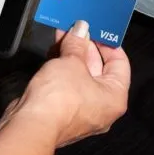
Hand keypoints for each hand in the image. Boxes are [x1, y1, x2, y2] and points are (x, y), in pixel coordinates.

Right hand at [0, 20, 130, 147]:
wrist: (32, 125)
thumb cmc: (59, 102)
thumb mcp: (72, 61)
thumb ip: (77, 43)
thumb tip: (80, 30)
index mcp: (115, 98)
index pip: (120, 64)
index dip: (108, 43)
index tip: (98, 30)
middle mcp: (102, 108)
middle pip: (98, 69)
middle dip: (85, 47)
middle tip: (76, 29)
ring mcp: (81, 111)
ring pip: (79, 77)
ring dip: (71, 55)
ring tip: (63, 35)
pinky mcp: (62, 112)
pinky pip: (66, 85)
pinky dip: (61, 69)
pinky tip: (53, 53)